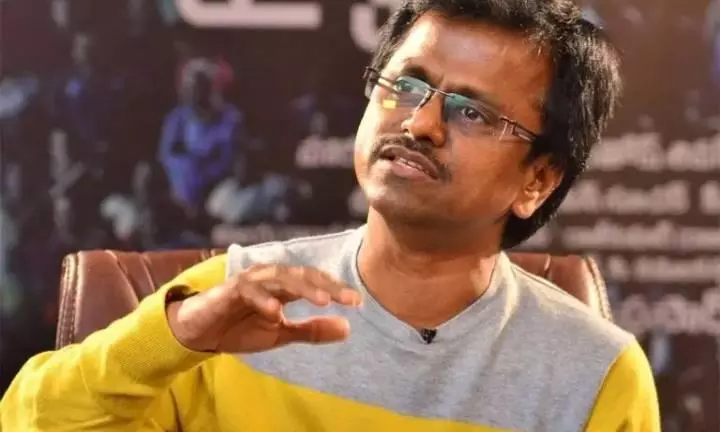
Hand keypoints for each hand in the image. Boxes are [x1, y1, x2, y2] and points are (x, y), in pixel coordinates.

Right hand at [166, 264, 361, 352]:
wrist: (199, 333)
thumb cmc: (240, 328)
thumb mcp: (280, 334)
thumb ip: (311, 330)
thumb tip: (348, 329)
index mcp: (284, 286)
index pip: (315, 282)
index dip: (336, 290)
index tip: (357, 303)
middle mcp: (270, 278)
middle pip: (303, 275)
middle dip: (326, 286)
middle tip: (348, 299)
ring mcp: (251, 281)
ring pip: (281, 277)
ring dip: (301, 288)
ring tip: (321, 301)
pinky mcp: (230, 290)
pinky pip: (249, 290)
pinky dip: (263, 299)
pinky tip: (276, 311)